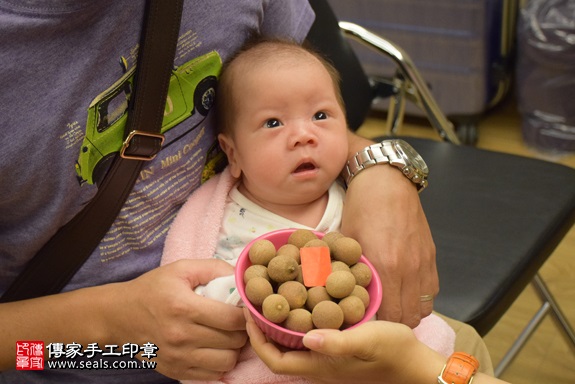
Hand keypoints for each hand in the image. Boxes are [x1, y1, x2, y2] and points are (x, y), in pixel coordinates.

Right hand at [113, 259, 247, 379]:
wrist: (118, 316)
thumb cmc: (152, 289)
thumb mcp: (181, 269)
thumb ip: (214, 268)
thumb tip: (241, 277)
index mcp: (184, 307)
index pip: (232, 319)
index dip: (246, 313)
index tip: (244, 308)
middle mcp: (181, 335)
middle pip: (233, 341)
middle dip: (242, 329)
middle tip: (237, 321)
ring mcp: (178, 356)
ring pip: (227, 361)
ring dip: (233, 349)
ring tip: (226, 336)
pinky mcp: (175, 370)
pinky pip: (213, 375)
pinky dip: (220, 363)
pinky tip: (214, 348)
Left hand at [245, 310, 442, 383]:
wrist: (417, 364)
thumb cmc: (393, 352)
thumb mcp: (367, 341)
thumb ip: (337, 341)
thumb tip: (305, 337)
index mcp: (319, 366)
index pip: (274, 359)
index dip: (255, 339)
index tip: (247, 312)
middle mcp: (318, 365)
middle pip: (278, 352)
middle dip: (261, 329)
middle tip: (256, 300)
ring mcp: (327, 358)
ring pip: (291, 345)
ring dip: (278, 324)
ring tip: (272, 297)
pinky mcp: (337, 349)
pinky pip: (306, 337)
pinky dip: (297, 320)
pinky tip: (302, 301)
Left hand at [340, 163, 437, 326]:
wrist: (386, 181)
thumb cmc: (361, 208)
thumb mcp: (346, 240)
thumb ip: (346, 269)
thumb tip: (338, 292)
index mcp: (386, 266)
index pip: (390, 317)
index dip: (378, 326)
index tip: (365, 323)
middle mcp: (410, 269)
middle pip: (410, 317)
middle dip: (394, 325)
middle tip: (377, 321)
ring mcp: (424, 263)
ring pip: (424, 307)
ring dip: (410, 312)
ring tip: (392, 308)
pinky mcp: (431, 255)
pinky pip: (432, 289)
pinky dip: (420, 297)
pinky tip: (405, 290)